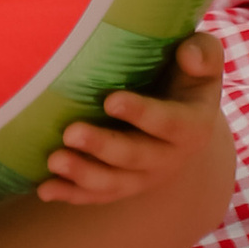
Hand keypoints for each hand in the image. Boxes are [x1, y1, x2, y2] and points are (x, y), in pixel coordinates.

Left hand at [36, 28, 227, 206]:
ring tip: (53, 160)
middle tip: (70, 133)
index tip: (110, 100)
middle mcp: (170, 158)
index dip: (142, 114)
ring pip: (115, 183)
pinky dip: (71, 194)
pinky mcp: (123, 184)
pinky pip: (97, 195)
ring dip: (83, 175)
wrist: (180, 106)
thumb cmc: (186, 71)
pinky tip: (44, 189)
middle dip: (103, 148)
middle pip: (136, 158)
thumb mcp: (203, 56)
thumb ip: (203, 52)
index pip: (170, 123)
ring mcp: (145, 176)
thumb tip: (188, 54)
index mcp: (193, 126)